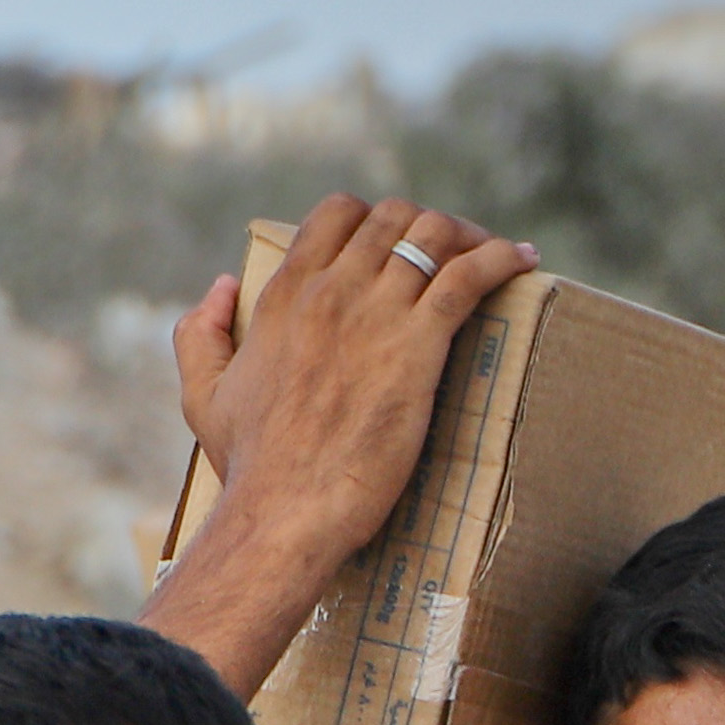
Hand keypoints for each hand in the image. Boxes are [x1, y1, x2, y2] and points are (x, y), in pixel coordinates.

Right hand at [191, 194, 535, 560]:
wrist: (286, 508)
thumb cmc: (249, 465)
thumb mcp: (203, 397)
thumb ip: (200, 334)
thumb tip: (220, 284)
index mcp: (284, 296)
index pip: (335, 216)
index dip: (371, 218)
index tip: (390, 243)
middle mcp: (332, 291)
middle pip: (394, 217)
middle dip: (426, 224)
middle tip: (450, 253)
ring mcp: (376, 314)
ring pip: (435, 234)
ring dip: (468, 236)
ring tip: (490, 255)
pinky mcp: (418, 344)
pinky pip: (470, 276)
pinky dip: (502, 259)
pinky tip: (523, 261)